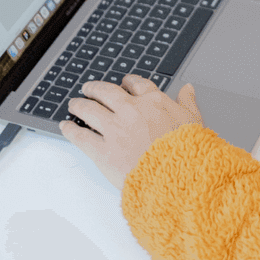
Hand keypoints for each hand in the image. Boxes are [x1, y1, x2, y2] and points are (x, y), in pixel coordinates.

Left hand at [60, 75, 202, 190]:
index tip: (124, 82)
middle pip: (107, 92)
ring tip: (74, 103)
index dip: (127, 82)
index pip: (136, 84)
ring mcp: (114, 130)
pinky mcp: (102, 151)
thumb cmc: (187, 151)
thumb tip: (188, 89)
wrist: (176, 177)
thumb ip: (187, 102)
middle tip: (89, 88)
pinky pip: (81, 136)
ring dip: (79, 104)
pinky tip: (65, 126)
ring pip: (89, 110)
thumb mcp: (194, 121)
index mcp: (154, 102)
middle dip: (96, 89)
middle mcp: (131, 110)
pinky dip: (70, 130)